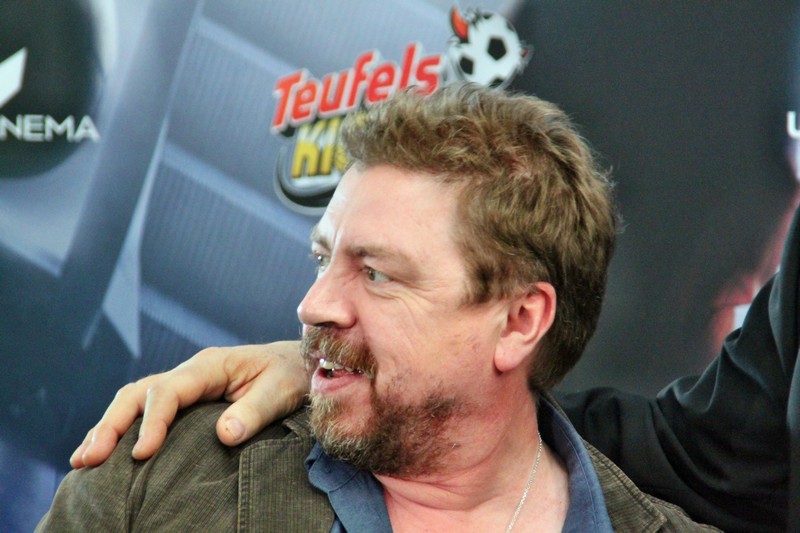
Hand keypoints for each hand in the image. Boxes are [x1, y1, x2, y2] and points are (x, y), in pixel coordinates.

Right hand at [69, 341, 305, 467]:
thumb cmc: (290, 376)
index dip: (152, 421)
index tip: (142, 453)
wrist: (297, 365)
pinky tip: (106, 453)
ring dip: (108, 427)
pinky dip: (123, 429)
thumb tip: (224, 434)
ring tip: (82, 460)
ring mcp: (185, 384)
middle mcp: (191, 372)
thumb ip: (254, 411)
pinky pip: (145, 410)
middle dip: (112, 424)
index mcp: (210, 366)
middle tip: (88, 459)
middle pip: (139, 393)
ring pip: (134, 400)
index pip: (169, 390)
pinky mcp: (185, 399)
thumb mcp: (281, 391)